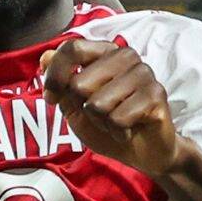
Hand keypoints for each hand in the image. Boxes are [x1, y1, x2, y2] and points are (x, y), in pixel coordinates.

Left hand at [45, 34, 185, 178]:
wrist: (141, 152)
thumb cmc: (107, 124)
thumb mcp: (74, 106)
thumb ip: (61, 83)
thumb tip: (46, 57)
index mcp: (105, 52)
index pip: (73, 48)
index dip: (56, 76)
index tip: (52, 97)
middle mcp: (126, 56)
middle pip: (81, 82)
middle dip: (82, 108)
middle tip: (100, 115)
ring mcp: (143, 73)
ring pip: (98, 104)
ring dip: (101, 122)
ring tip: (115, 122)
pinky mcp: (155, 95)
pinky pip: (118, 119)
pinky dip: (117, 132)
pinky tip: (128, 129)